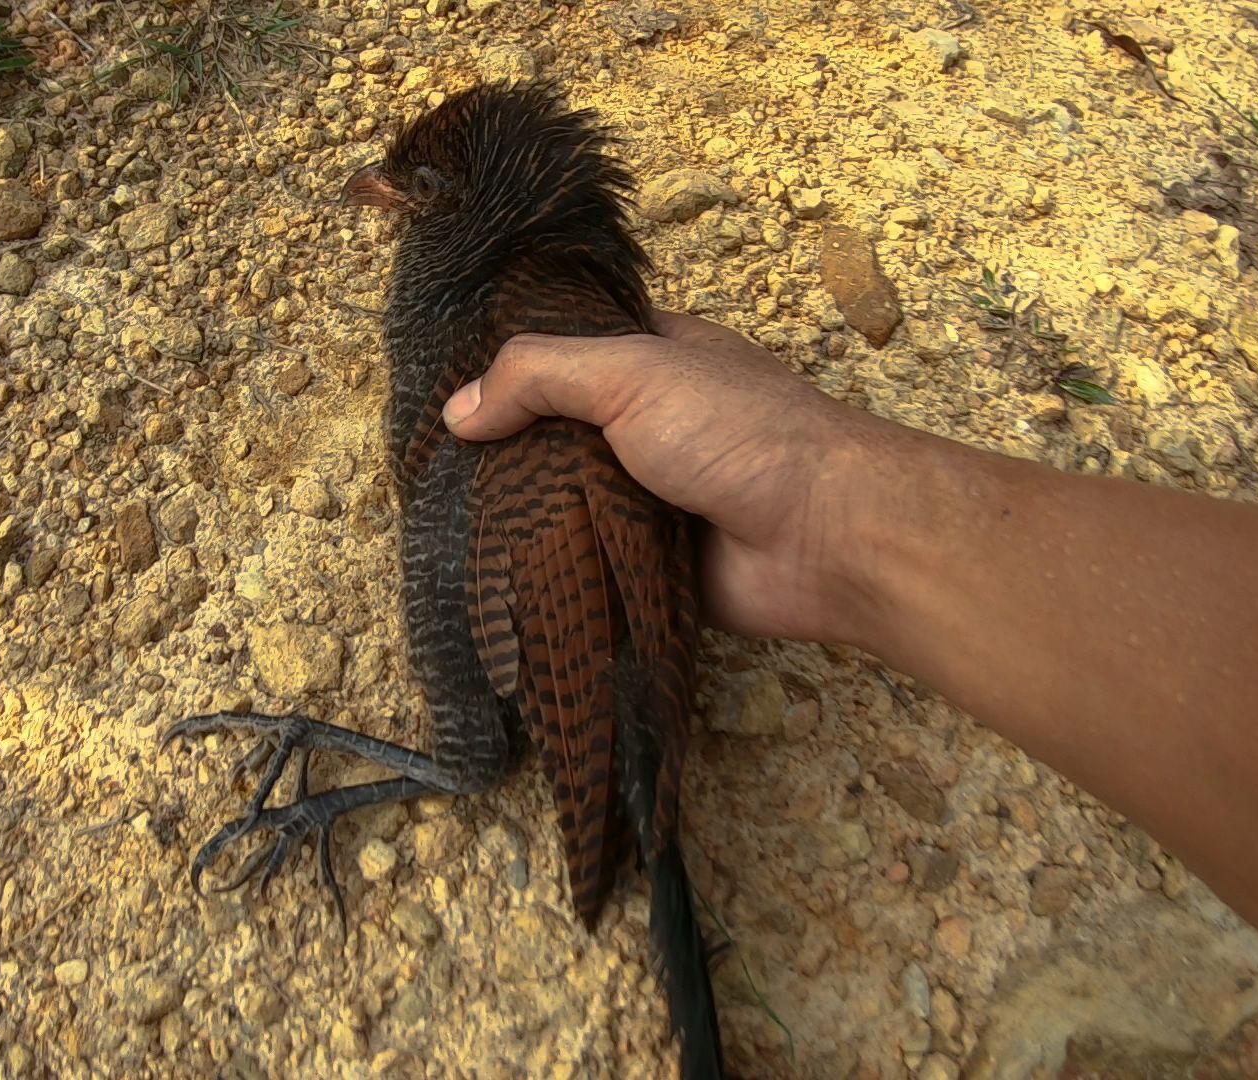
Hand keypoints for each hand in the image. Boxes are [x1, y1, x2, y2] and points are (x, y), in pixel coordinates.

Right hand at [444, 310, 890, 641]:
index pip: (566, 354)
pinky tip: (495, 576)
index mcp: (655, 360)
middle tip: (433, 472)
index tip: (444, 393)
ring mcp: (654, 497)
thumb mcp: (635, 373)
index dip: (511, 370)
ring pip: (569, 503)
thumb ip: (541, 376)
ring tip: (446, 526)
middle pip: (557, 435)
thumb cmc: (741, 434)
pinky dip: (555, 571)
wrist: (825, 538)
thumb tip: (458, 413)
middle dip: (506, 452)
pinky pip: (590, 565)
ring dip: (524, 517)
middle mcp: (651, 425)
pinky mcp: (654, 564)